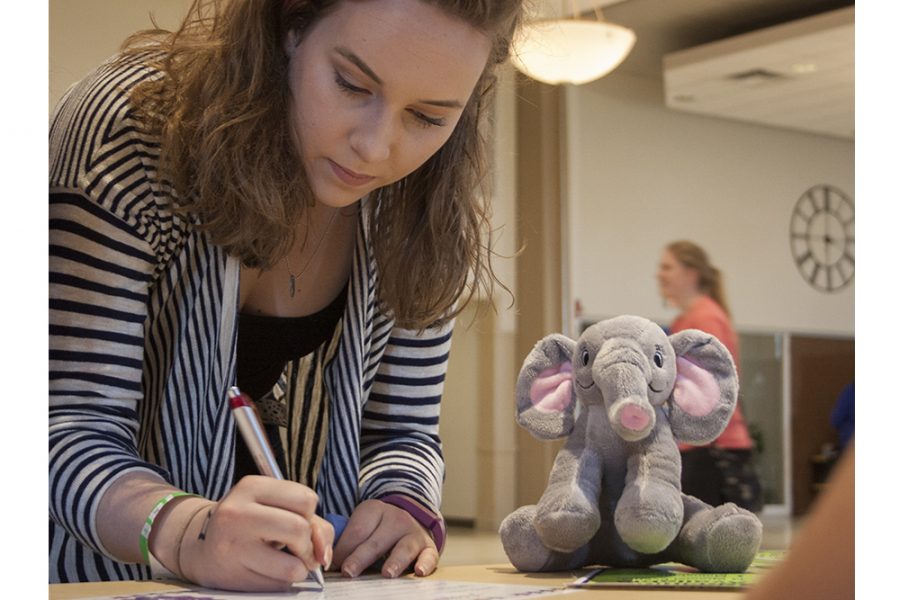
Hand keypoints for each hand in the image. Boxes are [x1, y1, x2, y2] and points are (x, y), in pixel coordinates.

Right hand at [179, 476, 333, 591]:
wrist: (199, 546)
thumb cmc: (248, 524)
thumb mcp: (274, 507)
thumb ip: (312, 522)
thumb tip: (323, 554)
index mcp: (251, 486)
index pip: (306, 499)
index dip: (310, 515)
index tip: (298, 521)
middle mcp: (237, 513)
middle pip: (299, 529)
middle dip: (308, 544)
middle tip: (298, 548)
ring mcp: (232, 547)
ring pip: (292, 566)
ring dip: (298, 568)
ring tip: (283, 561)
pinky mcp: (232, 577)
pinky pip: (278, 585)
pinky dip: (281, 581)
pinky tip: (265, 571)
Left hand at [332, 498, 438, 578]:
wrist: (410, 518)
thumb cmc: (377, 529)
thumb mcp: (362, 525)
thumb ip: (347, 540)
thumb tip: (328, 562)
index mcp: (374, 510)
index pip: (357, 531)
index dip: (343, 549)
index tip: (332, 565)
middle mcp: (396, 518)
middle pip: (376, 541)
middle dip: (361, 557)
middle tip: (349, 571)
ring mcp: (413, 533)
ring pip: (403, 547)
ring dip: (395, 561)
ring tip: (387, 573)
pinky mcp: (428, 547)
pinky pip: (429, 555)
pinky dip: (425, 563)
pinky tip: (419, 571)